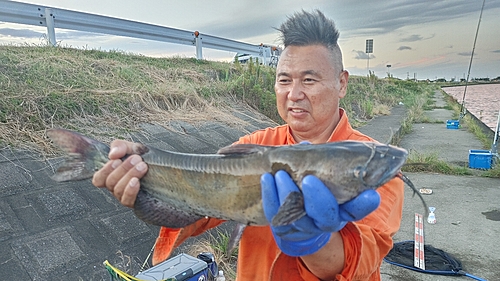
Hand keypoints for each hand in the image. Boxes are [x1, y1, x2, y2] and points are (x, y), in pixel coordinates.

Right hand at [92, 140, 147, 206]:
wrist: (167, 168)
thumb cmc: (146, 158)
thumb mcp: (133, 148)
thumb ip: (120, 146)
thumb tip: (113, 154)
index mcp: (113, 175)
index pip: (99, 179)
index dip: (104, 170)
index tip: (116, 160)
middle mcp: (117, 187)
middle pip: (110, 182)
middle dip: (123, 168)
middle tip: (137, 158)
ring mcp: (126, 196)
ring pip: (118, 190)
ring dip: (129, 175)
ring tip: (142, 166)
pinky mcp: (136, 203)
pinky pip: (126, 200)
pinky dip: (130, 190)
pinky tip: (137, 181)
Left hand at [261, 171, 379, 256]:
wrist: (297, 221)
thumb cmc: (314, 191)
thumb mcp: (324, 178)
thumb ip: (322, 163)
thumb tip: (306, 146)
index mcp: (342, 208)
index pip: (357, 209)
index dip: (365, 204)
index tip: (371, 194)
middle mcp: (327, 220)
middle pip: (327, 215)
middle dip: (319, 198)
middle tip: (309, 179)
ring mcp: (306, 226)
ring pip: (299, 215)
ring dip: (288, 193)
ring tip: (280, 174)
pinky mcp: (285, 228)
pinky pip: (275, 214)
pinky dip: (270, 195)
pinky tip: (267, 178)